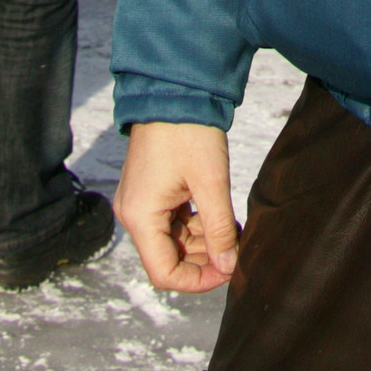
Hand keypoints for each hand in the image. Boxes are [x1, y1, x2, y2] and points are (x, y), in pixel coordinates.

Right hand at [114, 122, 239, 293]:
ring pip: (171, 239)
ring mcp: (139, 200)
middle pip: (167, 257)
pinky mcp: (149, 189)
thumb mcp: (211, 183)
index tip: (228, 271)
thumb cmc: (189, 132)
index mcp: (141, 217)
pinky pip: (170, 220)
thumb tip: (229, 266)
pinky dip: (194, 224)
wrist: (174, 90)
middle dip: (203, 260)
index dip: (197, 280)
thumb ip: (219, 229)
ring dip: (201, 242)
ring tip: (233, 233)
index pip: (164, 273)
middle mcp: (133, 213)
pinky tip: (220, 219)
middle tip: (236, 252)